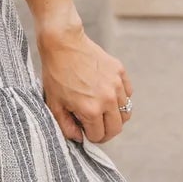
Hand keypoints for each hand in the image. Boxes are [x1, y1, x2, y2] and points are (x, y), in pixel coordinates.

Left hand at [36, 21, 132, 144]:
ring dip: (115, 116)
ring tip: (102, 112)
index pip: (99, 135)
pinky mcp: (120, 72)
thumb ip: (66, 126)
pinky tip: (107, 95)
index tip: (85, 132)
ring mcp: (116, 85)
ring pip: (126, 112)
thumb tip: (80, 138)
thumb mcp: (54, 104)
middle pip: (117, 128)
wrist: (63, 43)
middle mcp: (108, 99)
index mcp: (91, 110)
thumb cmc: (56, 73)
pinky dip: (121, 99)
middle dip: (106, 132)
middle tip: (96, 128)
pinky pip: (128, 94)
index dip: (91, 137)